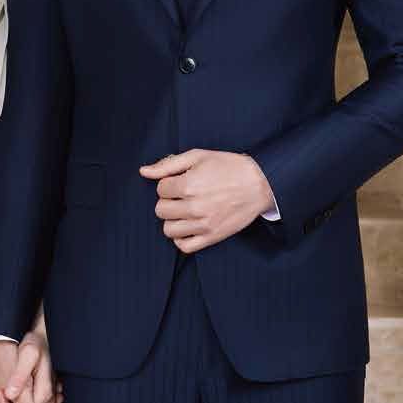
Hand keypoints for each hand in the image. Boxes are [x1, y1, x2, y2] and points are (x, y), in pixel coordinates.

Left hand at [139, 149, 273, 253]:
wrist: (258, 183)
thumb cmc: (228, 167)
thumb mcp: (198, 156)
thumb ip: (168, 164)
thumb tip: (144, 172)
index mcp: (188, 185)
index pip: (160, 189)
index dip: (168, 184)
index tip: (180, 181)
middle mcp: (193, 207)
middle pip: (160, 210)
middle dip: (168, 201)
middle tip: (182, 195)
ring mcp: (203, 224)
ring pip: (168, 229)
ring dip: (172, 219)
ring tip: (184, 210)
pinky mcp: (212, 237)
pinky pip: (184, 246)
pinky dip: (181, 238)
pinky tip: (188, 226)